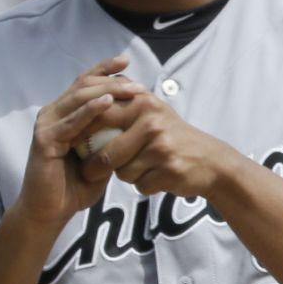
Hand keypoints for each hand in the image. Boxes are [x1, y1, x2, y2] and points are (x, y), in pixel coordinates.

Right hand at [12, 55, 143, 229]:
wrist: (49, 212)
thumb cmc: (74, 186)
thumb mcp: (99, 156)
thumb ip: (110, 137)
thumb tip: (138, 119)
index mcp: (63, 114)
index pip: (84, 83)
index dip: (104, 69)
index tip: (127, 61)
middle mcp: (52, 114)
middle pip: (83, 86)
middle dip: (112, 81)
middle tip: (137, 84)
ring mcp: (46, 125)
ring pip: (78, 98)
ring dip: (107, 91)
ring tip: (130, 90)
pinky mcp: (44, 140)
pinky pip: (71, 122)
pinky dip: (90, 110)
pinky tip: (108, 104)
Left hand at [92, 92, 234, 198]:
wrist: (210, 160)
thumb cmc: (172, 134)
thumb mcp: (152, 109)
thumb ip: (122, 102)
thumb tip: (85, 98)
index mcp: (143, 103)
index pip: (99, 117)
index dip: (81, 134)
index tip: (72, 145)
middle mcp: (152, 122)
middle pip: (105, 154)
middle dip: (93, 167)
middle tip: (88, 172)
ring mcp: (161, 147)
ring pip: (122, 173)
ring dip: (125, 176)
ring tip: (139, 167)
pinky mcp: (169, 170)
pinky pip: (140, 185)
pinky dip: (143, 185)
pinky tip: (155, 176)